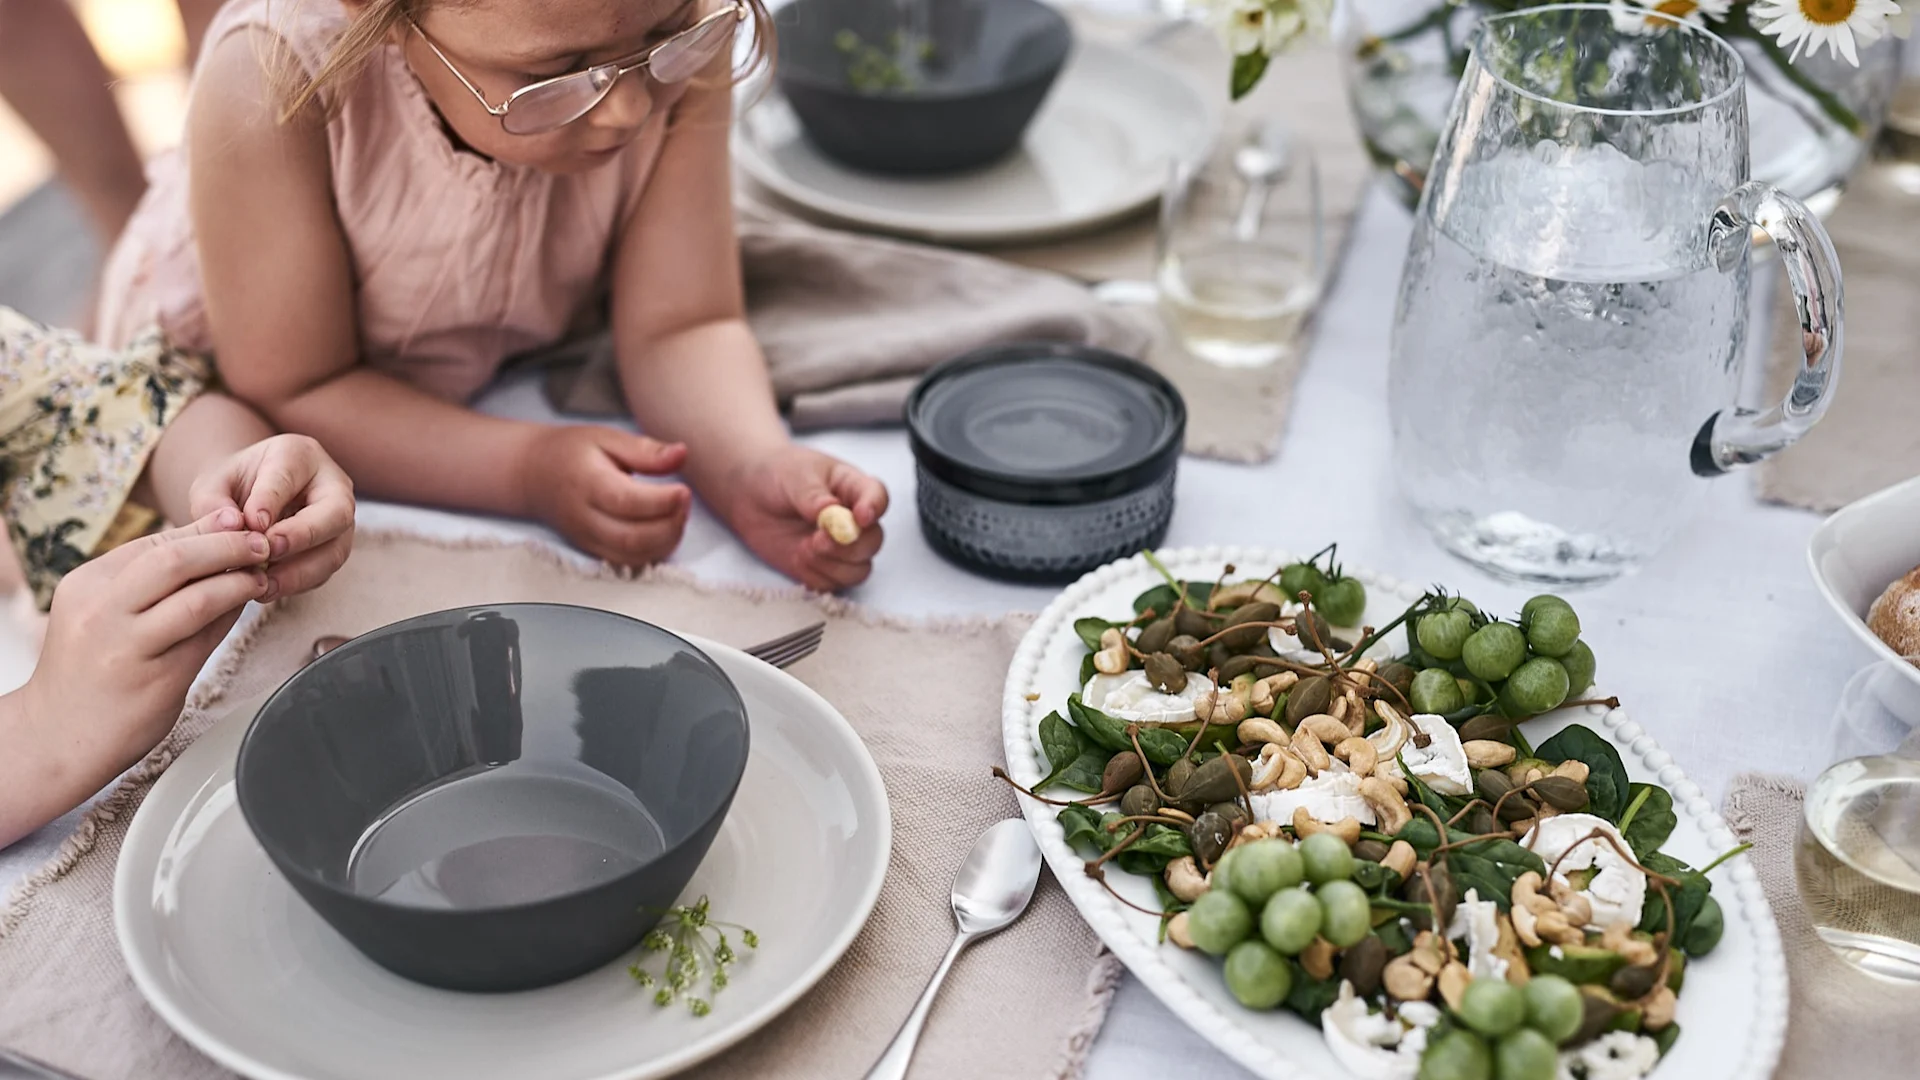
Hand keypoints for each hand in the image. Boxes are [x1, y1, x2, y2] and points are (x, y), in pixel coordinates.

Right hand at [24, 511, 269, 787]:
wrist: (57, 736)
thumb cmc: (88, 669)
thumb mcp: (100, 610)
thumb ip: (149, 579)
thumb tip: (213, 540)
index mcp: (87, 584)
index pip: (156, 542)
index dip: (206, 529)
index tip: (240, 524)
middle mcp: (102, 610)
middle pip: (176, 559)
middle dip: (228, 544)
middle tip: (261, 542)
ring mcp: (127, 645)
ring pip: (197, 597)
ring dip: (239, 581)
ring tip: (261, 575)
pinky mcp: (156, 678)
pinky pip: (206, 637)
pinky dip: (232, 616)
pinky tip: (247, 606)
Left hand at [187, 433, 355, 600]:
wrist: (246, 500)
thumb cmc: (231, 487)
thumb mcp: (211, 484)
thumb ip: (213, 501)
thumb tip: (233, 526)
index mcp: (298, 455)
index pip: (290, 475)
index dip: (271, 500)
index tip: (251, 523)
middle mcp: (331, 484)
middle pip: (336, 511)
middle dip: (303, 535)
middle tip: (269, 551)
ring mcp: (338, 520)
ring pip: (336, 548)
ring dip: (301, 571)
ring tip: (264, 584)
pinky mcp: (334, 548)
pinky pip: (325, 571)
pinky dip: (298, 583)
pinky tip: (268, 589)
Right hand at [521, 425, 690, 567]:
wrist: (533, 474)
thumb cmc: (572, 453)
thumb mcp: (606, 437)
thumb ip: (645, 450)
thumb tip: (681, 454)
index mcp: (587, 483)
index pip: (626, 502)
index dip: (662, 501)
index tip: (683, 489)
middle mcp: (584, 517)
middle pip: (632, 537)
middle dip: (670, 525)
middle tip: (684, 502)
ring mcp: (587, 538)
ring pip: (633, 556)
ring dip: (666, 540)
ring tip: (678, 513)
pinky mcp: (594, 551)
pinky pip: (629, 562)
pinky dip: (655, 551)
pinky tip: (665, 529)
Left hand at [722, 445, 886, 591]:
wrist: (748, 493)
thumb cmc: (778, 473)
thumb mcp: (795, 475)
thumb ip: (813, 495)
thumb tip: (831, 511)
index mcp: (852, 488)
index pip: (877, 498)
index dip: (874, 509)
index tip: (860, 517)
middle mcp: (853, 520)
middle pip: (873, 541)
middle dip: (850, 546)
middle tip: (820, 539)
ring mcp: (839, 547)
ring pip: (858, 569)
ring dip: (833, 564)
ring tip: (805, 547)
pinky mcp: (821, 567)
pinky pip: (832, 583)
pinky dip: (816, 575)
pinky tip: (798, 558)